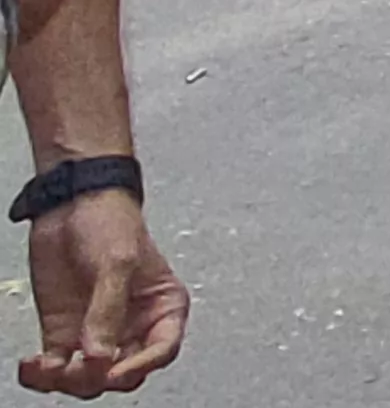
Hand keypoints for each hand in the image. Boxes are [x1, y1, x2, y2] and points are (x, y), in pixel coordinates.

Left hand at [20, 191, 184, 395]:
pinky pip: (55, 368)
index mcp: (162, 307)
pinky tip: (32, 365)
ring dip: (67, 381)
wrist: (70, 203)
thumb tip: (98, 354)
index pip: (161, 350)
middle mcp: (132, 325)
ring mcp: (95, 332)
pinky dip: (41, 375)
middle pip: (123, 373)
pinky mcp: (63, 334)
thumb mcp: (117, 262)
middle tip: (79, 368)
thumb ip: (108, 310)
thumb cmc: (111, 221)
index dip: (140, 366)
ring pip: (88, 377)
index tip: (114, 370)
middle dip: (99, 377)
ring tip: (50, 368)